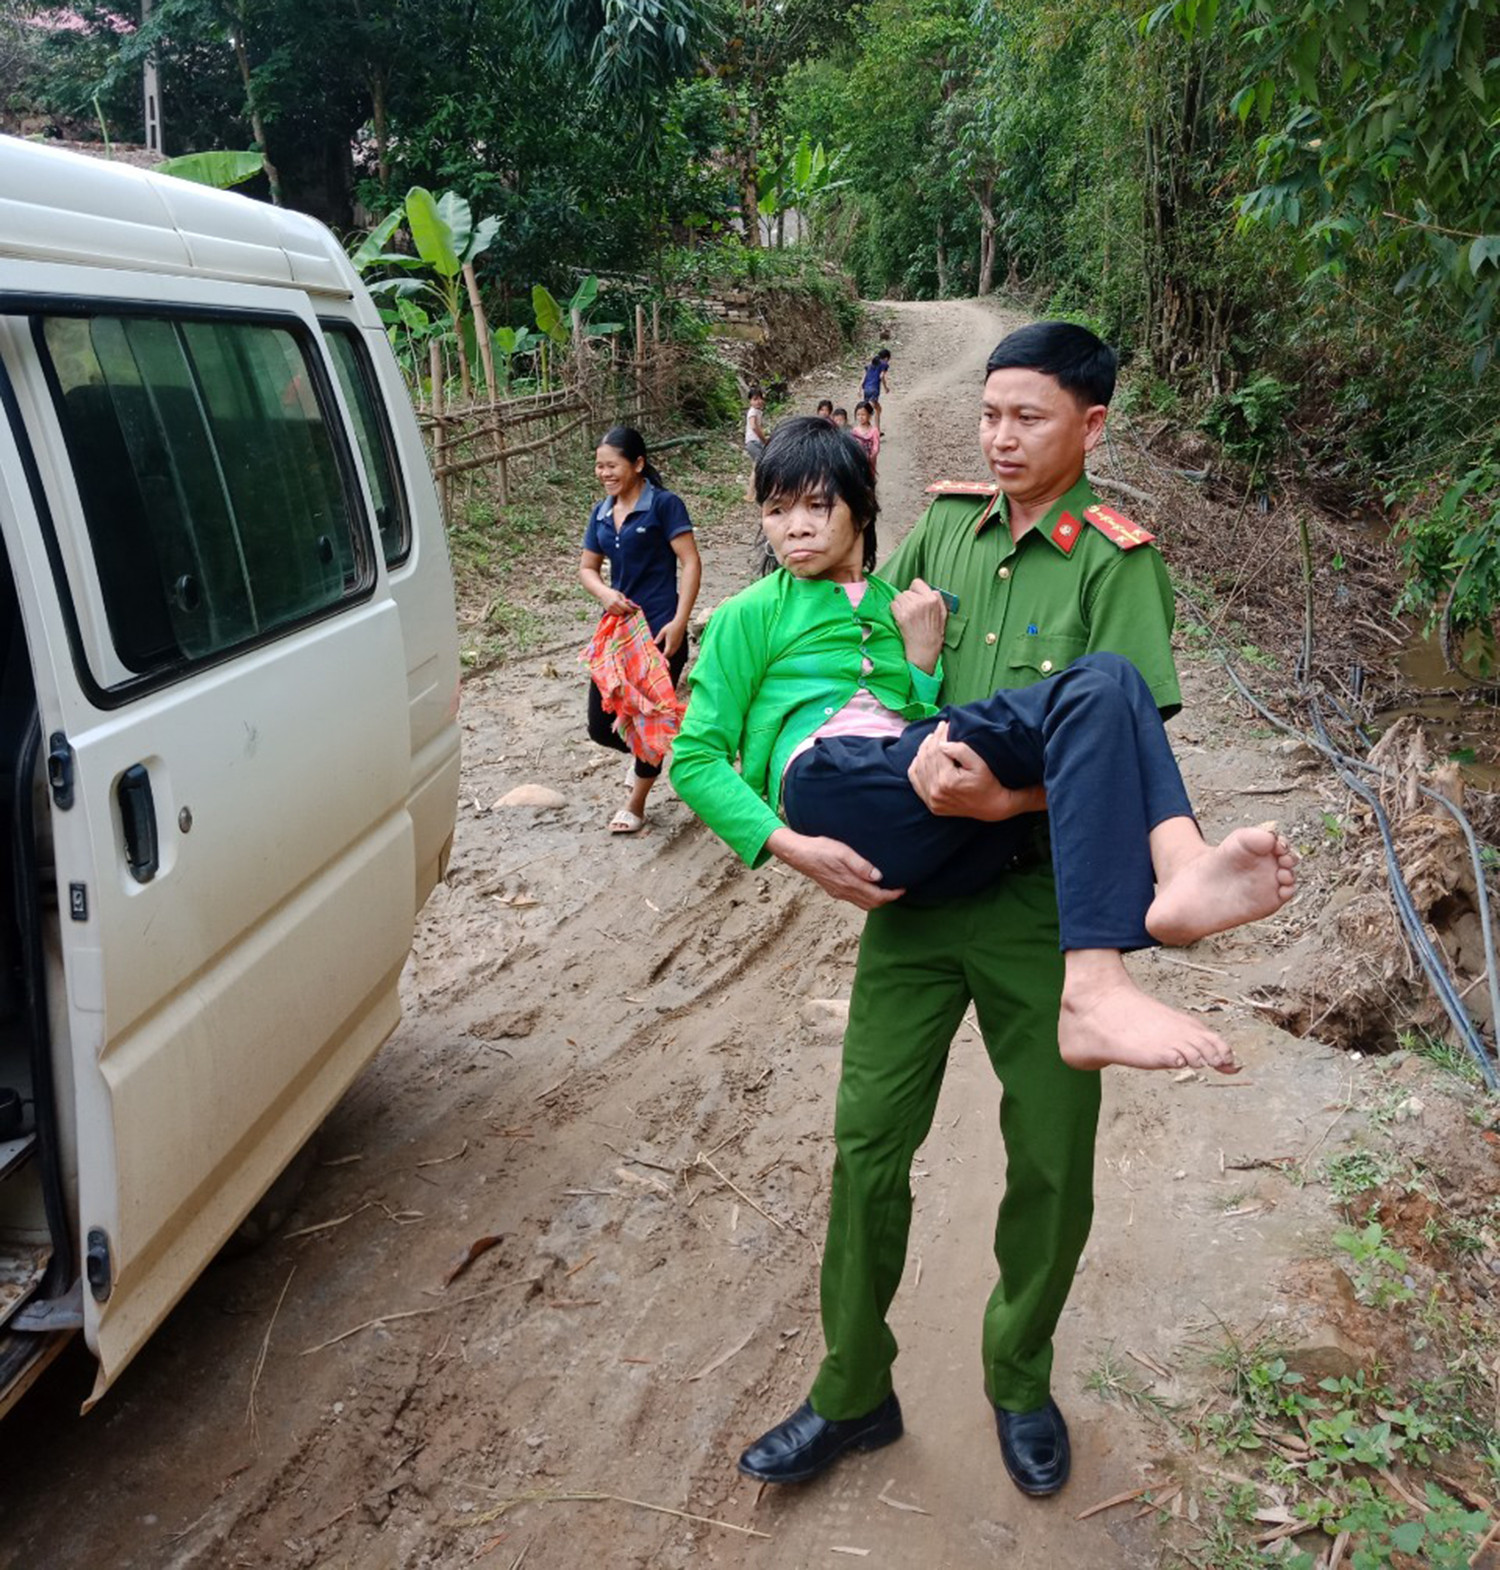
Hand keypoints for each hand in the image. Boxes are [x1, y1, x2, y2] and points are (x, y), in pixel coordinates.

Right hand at [599, 590, 635, 616]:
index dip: (630, 610)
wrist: (602, 593)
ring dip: (622, 613)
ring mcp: (609, 609)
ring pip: (619, 614)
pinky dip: (618, 613)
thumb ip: (625, 600)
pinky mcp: (608, 611)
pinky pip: (615, 614)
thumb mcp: (620, 594)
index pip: (625, 608)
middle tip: (628, 610)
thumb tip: (631, 606)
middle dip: (626, 611)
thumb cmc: (612, 592)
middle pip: (622, 612)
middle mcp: (613, 605)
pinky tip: (618, 609)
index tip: (633, 611)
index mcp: (616, 601)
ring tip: (623, 609)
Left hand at [655, 619, 686, 657]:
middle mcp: (674, 645)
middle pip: (670, 654)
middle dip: (666, 656)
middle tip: (660, 656)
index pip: (666, 653)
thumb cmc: (671, 626)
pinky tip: (668, 649)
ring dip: (669, 654)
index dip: (662, 656)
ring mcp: (678, 644)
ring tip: (664, 653)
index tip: (658, 657)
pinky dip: (672, 651)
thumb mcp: (663, 631)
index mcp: (670, 644)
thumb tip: (654, 643)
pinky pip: (675, 650)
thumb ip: (658, 638)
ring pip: (673, 652)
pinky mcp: (680, 642)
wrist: (680, 623)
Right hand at [765, 828, 903, 909]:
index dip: (892, 895)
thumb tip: (878, 877)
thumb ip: (861, 865)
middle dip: (886, 899)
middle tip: (897, 890)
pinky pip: (854, 900)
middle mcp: (845, 892)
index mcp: (849, 883)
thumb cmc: (820, 849)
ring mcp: (838, 892)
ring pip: (863, 904)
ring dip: (876, 900)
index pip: (877, 896)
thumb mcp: (843, 852)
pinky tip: (867, 887)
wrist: (798, 853)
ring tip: (886, 890)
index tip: (903, 888)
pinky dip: (865, 898)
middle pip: (872, 904)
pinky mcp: (833, 890)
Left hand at [889, 577, 945, 673]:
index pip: (917, 583)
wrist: (924, 650)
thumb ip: (938, 599)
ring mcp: (911, 608)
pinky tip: (901, 619)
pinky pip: (893, 605)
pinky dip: (894, 611)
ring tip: (906, 615)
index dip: (914, 591)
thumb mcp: (943, 614)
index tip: (915, 599)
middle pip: (906, 591)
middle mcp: (921, 601)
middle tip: (911, 611)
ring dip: (900, 605)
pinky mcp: (902, 616)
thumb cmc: (934, 633)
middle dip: (907, 599)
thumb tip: (932, 590)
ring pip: (898, 597)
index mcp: (933, 599)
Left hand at [906, 722, 1045, 819]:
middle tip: (938, 728)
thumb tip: (942, 744)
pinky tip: (921, 756)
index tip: (944, 724)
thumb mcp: (979, 763)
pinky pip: (915, 781)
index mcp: (947, 780)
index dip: (940, 735)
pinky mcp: (930, 803)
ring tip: (931, 739)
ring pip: (919, 767)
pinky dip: (916, 766)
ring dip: (923, 750)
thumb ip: (960, 751)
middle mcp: (935, 791)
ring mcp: (931, 799)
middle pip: (927, 758)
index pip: (937, 751)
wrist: (991, 806)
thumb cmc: (987, 782)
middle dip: (932, 740)